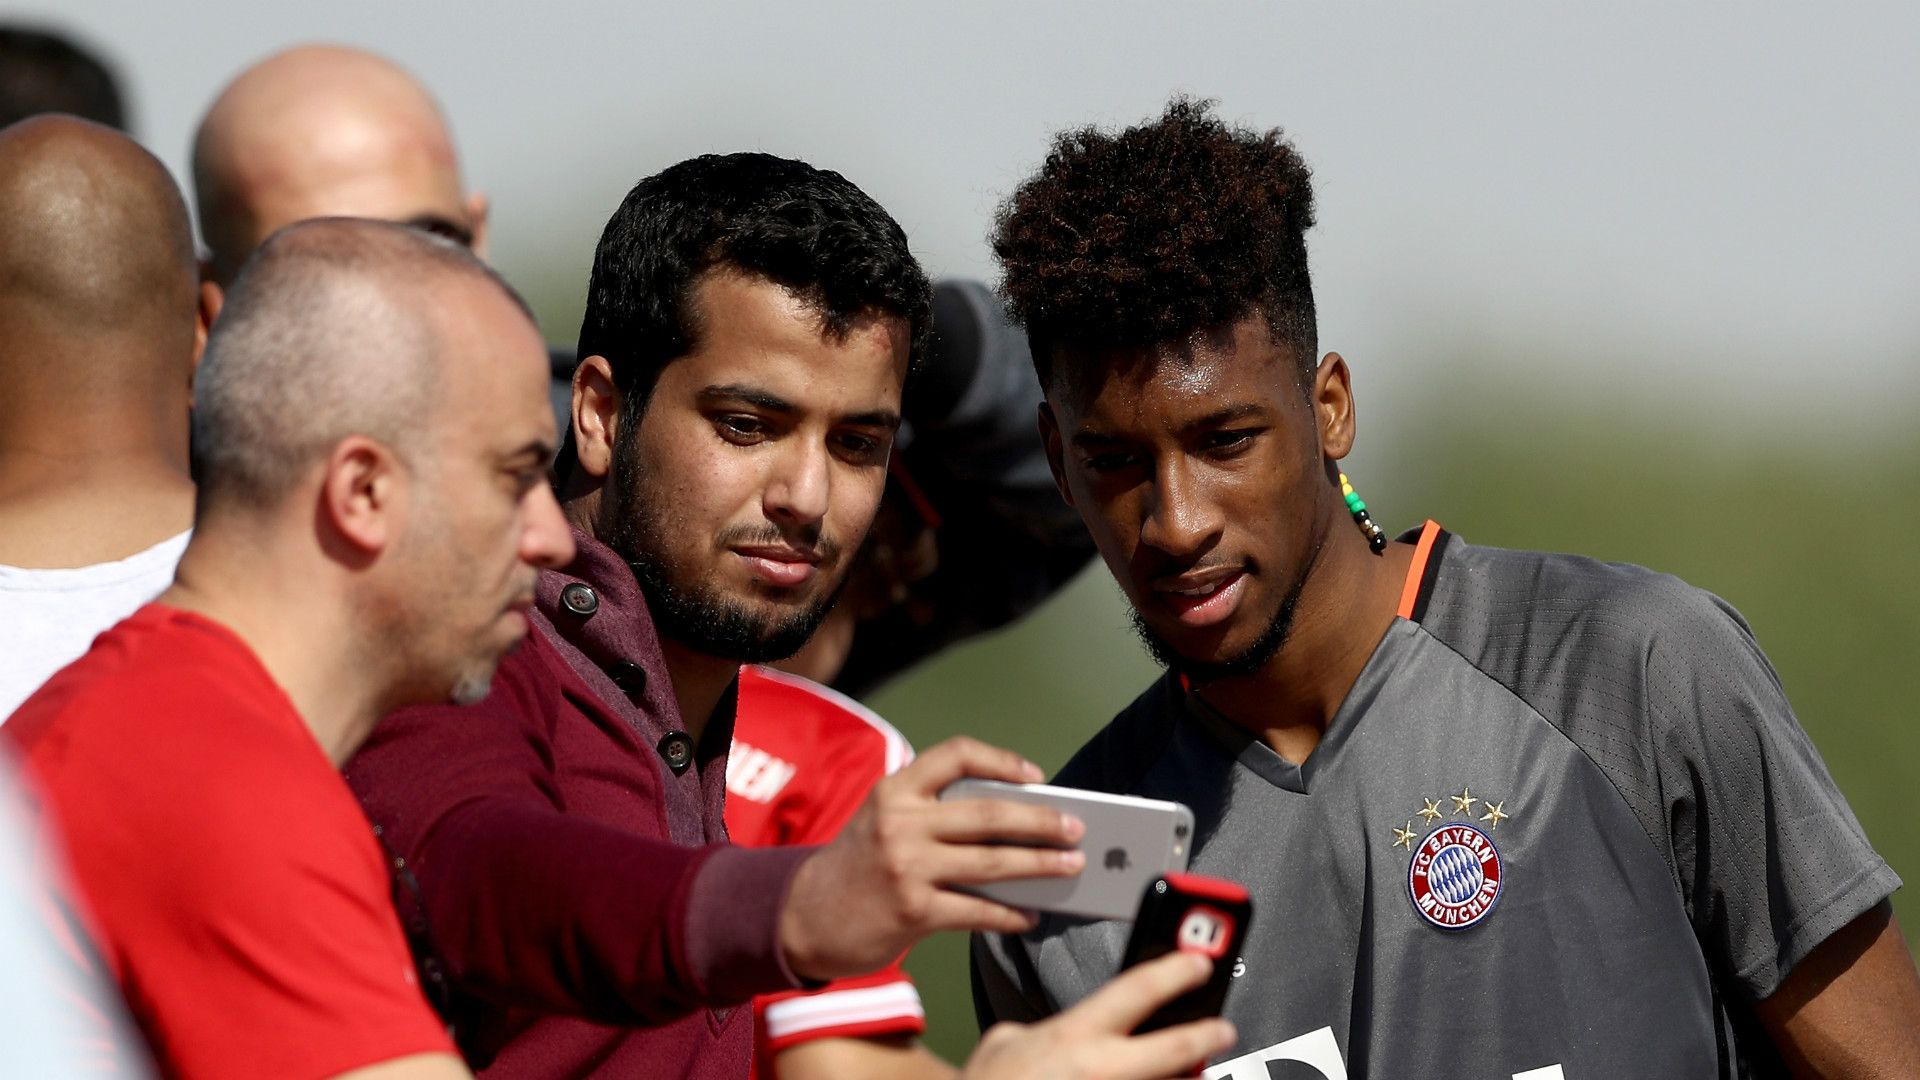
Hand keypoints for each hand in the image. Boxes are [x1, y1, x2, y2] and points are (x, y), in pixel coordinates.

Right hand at [779, 737, 1084, 980]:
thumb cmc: (860, 865)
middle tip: (1075, 828)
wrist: (804, 915)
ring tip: (1070, 868)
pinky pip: (977, 910)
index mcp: (895, 788)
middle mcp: (900, 822)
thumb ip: (934, 814)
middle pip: (987, 813)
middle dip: (1041, 821)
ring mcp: (906, 867)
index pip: (955, 755)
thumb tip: (1016, 826)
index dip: (1001, 761)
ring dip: (1040, 866)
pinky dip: (1010, 915)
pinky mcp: (912, 911)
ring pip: (991, 863)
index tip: (1036, 778)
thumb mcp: (883, 819)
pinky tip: (1030, 916)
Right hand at [961, 952, 1237, 1079]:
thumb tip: (1051, 1032)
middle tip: (1223, 1028)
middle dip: (1208, 1034)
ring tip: (1195, 1071)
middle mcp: (1103, 1070)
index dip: (1177, 970)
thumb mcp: (1004, 1043)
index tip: (1200, 963)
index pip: (1139, 988)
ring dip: (1185, 1079)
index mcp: (1074, 1034)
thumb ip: (1037, 1030)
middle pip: (1178, 1048)